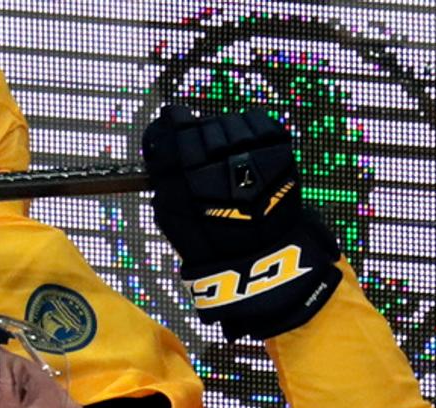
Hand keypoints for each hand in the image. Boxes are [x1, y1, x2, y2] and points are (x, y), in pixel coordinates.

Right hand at [142, 102, 340, 340]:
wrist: (260, 259)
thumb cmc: (212, 242)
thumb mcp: (171, 216)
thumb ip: (162, 177)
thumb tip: (158, 143)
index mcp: (186, 171)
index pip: (174, 124)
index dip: (174, 122)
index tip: (175, 122)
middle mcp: (218, 156)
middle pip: (204, 124)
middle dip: (202, 135)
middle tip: (207, 155)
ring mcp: (251, 151)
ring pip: (231, 121)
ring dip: (228, 133)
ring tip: (231, 159)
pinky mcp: (277, 150)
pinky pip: (260, 123)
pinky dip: (253, 132)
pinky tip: (250, 152)